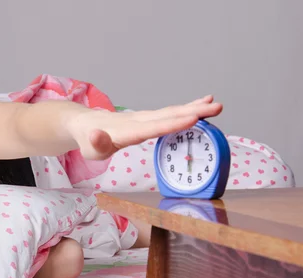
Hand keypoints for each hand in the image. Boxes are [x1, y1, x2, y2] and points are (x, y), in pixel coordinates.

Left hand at [70, 95, 221, 159]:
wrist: (85, 124)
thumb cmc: (89, 140)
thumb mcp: (90, 148)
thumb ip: (97, 143)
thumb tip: (97, 136)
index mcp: (127, 131)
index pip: (152, 128)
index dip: (172, 124)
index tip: (192, 118)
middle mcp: (138, 120)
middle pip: (168, 116)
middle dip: (193, 112)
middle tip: (216, 108)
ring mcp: (144, 117)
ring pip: (172, 112)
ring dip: (194, 108)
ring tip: (216, 105)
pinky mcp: (148, 118)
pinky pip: (169, 113)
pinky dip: (186, 108)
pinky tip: (202, 104)